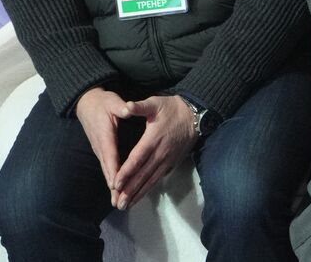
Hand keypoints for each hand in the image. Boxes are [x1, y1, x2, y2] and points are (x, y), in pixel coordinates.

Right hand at [75, 87, 126, 193]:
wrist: (86, 103)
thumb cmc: (103, 102)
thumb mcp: (113, 101)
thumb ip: (121, 107)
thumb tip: (127, 109)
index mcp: (105, 134)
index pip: (110, 155)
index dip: (114, 169)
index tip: (118, 184)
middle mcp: (100, 146)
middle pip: (107, 168)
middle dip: (113, 186)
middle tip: (118, 202)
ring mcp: (99, 149)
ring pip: (106, 170)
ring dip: (111, 186)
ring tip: (117, 201)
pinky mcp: (100, 150)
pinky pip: (106, 167)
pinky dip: (110, 179)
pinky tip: (116, 189)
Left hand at [111, 95, 199, 209]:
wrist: (194, 116)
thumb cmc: (172, 109)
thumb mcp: (155, 103)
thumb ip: (140, 106)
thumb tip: (126, 106)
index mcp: (152, 139)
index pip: (137, 159)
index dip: (126, 172)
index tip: (116, 184)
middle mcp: (160, 153)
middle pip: (143, 175)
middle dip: (130, 190)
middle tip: (119, 204)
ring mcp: (167, 161)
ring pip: (150, 180)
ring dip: (138, 194)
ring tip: (126, 206)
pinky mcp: (172, 164)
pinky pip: (158, 178)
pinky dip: (148, 188)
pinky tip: (140, 195)